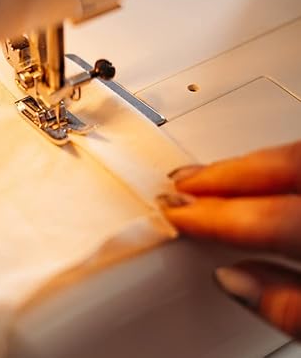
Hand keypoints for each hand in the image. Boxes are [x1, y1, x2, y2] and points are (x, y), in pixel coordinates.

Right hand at [159, 141, 300, 339]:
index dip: (213, 215)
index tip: (174, 212)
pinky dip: (266, 163)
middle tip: (176, 185)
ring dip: (239, 166)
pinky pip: (298, 158)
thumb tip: (231, 279)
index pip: (266, 218)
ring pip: (289, 155)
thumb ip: (287, 307)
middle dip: (218, 177)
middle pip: (277, 169)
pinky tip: (245, 173)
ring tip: (200, 176)